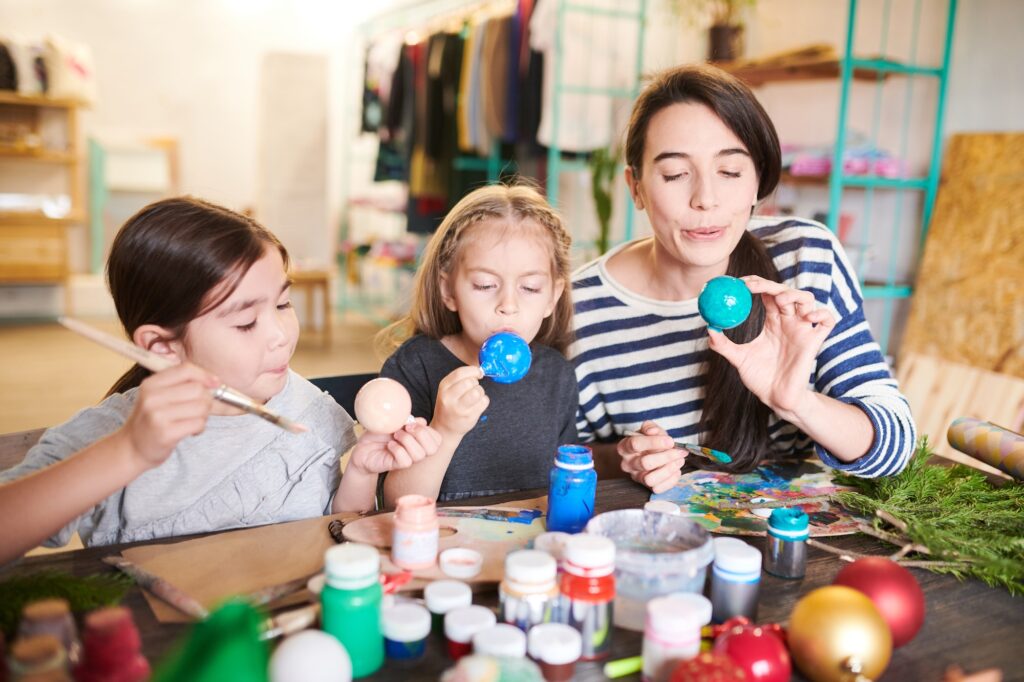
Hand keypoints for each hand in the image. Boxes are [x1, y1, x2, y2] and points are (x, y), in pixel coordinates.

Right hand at [120, 363, 217, 468]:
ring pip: (201, 407)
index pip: (186, 370)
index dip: (205, 375)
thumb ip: (181, 385)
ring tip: (192, 421)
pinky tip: (190, 431)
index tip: (215, 384)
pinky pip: (198, 423)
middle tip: (199, 410)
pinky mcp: (165, 433)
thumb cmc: (152, 420)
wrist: (132, 448)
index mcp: (151, 384)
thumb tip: (215, 381)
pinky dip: (200, 428)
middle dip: (206, 399)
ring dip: (204, 415)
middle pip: (197, 389)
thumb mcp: (158, 397)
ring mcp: (157, 415)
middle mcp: (152, 397)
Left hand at [349, 418, 442, 473]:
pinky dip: (397, 450)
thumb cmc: (379, 434)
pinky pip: (406, 461)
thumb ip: (409, 421)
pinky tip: (389, 446)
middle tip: (406, 428)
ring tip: (395, 436)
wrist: (363, 447)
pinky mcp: (396, 465)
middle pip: (433, 448)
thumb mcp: (394, 422)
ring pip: (419, 454)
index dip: (428, 430)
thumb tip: (422, 421)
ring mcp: (407, 459)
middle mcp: (416, 450)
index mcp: (419, 439)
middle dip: (421, 434)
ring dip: (407, 440)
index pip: (437, 439)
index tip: (412, 423)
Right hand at [432, 365, 488, 437]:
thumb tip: (479, 371)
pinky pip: (484, 402)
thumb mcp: (447, 389)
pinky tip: (477, 404)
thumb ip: (460, 379)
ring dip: (480, 392)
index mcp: (443, 387)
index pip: (460, 373)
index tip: (478, 373)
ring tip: (475, 396)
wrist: (445, 428)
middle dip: (476, 383)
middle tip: (473, 388)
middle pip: (470, 382)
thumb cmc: (449, 405)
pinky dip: (484, 401)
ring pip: (478, 392)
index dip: (473, 370)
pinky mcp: (469, 417)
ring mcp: (459, 409)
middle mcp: (449, 398)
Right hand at [617, 421, 685, 492]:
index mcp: (625, 447)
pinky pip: (658, 489)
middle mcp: (627, 464)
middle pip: (645, 463)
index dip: (654, 442)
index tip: (670, 441)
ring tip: (679, 460)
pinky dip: (671, 480)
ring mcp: (636, 477)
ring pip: (650, 479)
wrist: (651, 453)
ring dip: (668, 470)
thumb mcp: (650, 429)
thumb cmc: (650, 441)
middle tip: (679, 452)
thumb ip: (650, 427)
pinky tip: (676, 470)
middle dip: (666, 457)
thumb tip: (652, 431)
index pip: (635, 444)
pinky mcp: (646, 487)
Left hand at [708, 275, 835, 417]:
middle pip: (784, 292)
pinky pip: (827, 321)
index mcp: (772, 321)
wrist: (776, 398)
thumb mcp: (738, 359)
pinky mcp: (815, 341)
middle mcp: (788, 321)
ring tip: (780, 300)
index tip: (739, 282)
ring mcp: (803, 329)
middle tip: (751, 286)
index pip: (767, 294)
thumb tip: (709, 328)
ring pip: (807, 300)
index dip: (756, 283)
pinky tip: (808, 315)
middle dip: (769, 285)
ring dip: (794, 294)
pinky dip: (822, 313)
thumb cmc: (759, 378)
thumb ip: (723, 345)